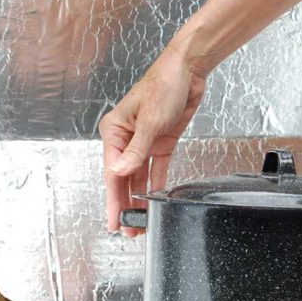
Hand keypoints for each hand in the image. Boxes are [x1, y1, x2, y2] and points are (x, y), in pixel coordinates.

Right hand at [100, 51, 206, 235]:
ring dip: (139, 199)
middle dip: (125, 204)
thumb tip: (120, 172)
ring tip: (140, 222)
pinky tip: (154, 200)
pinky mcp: (161, 142)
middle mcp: (126, 138)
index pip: (113, 171)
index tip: (114, 219)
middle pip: (123, 178)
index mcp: (114, 130)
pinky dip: (154, 184)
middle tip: (127, 229)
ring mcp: (144, 141)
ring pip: (138, 177)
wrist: (188, 70)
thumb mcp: (151, 120)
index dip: (113, 198)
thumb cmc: (164, 84)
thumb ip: (136, 150)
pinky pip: (155, 168)